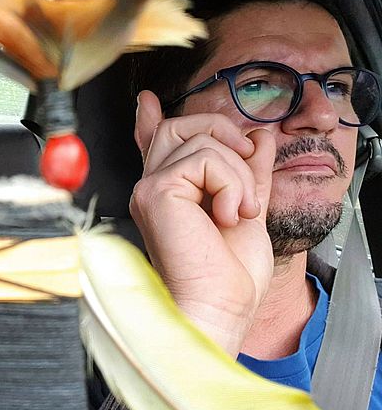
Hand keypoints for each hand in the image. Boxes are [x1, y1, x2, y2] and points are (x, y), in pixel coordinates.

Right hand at [129, 90, 276, 352]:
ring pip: (200, 138)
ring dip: (238, 170)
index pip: (156, 145)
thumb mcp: (248, 211)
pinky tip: (229, 215)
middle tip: (248, 161)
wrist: (216, 306)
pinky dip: (232, 184)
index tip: (148, 102)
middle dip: (223, 130)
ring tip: (241, 210)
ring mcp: (151, 188)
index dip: (151, 119)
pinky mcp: (158, 191)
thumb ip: (248, 173)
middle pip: (179, 125)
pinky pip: (206, 158)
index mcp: (169, 195)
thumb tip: (260, 137)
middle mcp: (153, 188)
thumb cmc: (227, 279)